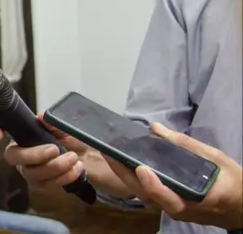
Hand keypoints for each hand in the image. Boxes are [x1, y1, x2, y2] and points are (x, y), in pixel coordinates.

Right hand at [0, 113, 89, 189]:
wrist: (89, 156)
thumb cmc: (72, 138)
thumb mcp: (65, 126)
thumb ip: (53, 122)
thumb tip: (42, 117)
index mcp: (23, 134)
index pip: (0, 128)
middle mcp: (21, 153)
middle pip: (13, 157)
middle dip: (33, 154)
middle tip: (54, 149)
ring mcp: (30, 171)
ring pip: (32, 174)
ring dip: (55, 166)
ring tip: (73, 158)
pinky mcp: (43, 185)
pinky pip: (48, 185)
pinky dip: (65, 176)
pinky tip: (77, 168)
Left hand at [104, 122, 242, 229]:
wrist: (240, 205)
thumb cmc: (232, 181)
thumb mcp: (216, 158)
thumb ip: (187, 145)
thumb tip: (156, 128)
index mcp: (198, 200)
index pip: (170, 199)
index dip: (154, 185)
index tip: (142, 167)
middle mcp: (181, 209)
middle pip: (148, 196)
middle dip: (125, 175)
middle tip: (109, 152)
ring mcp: (172, 209)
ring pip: (144, 195)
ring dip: (125, 176)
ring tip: (111, 154)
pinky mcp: (168, 205)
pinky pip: (148, 193)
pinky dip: (134, 179)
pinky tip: (124, 163)